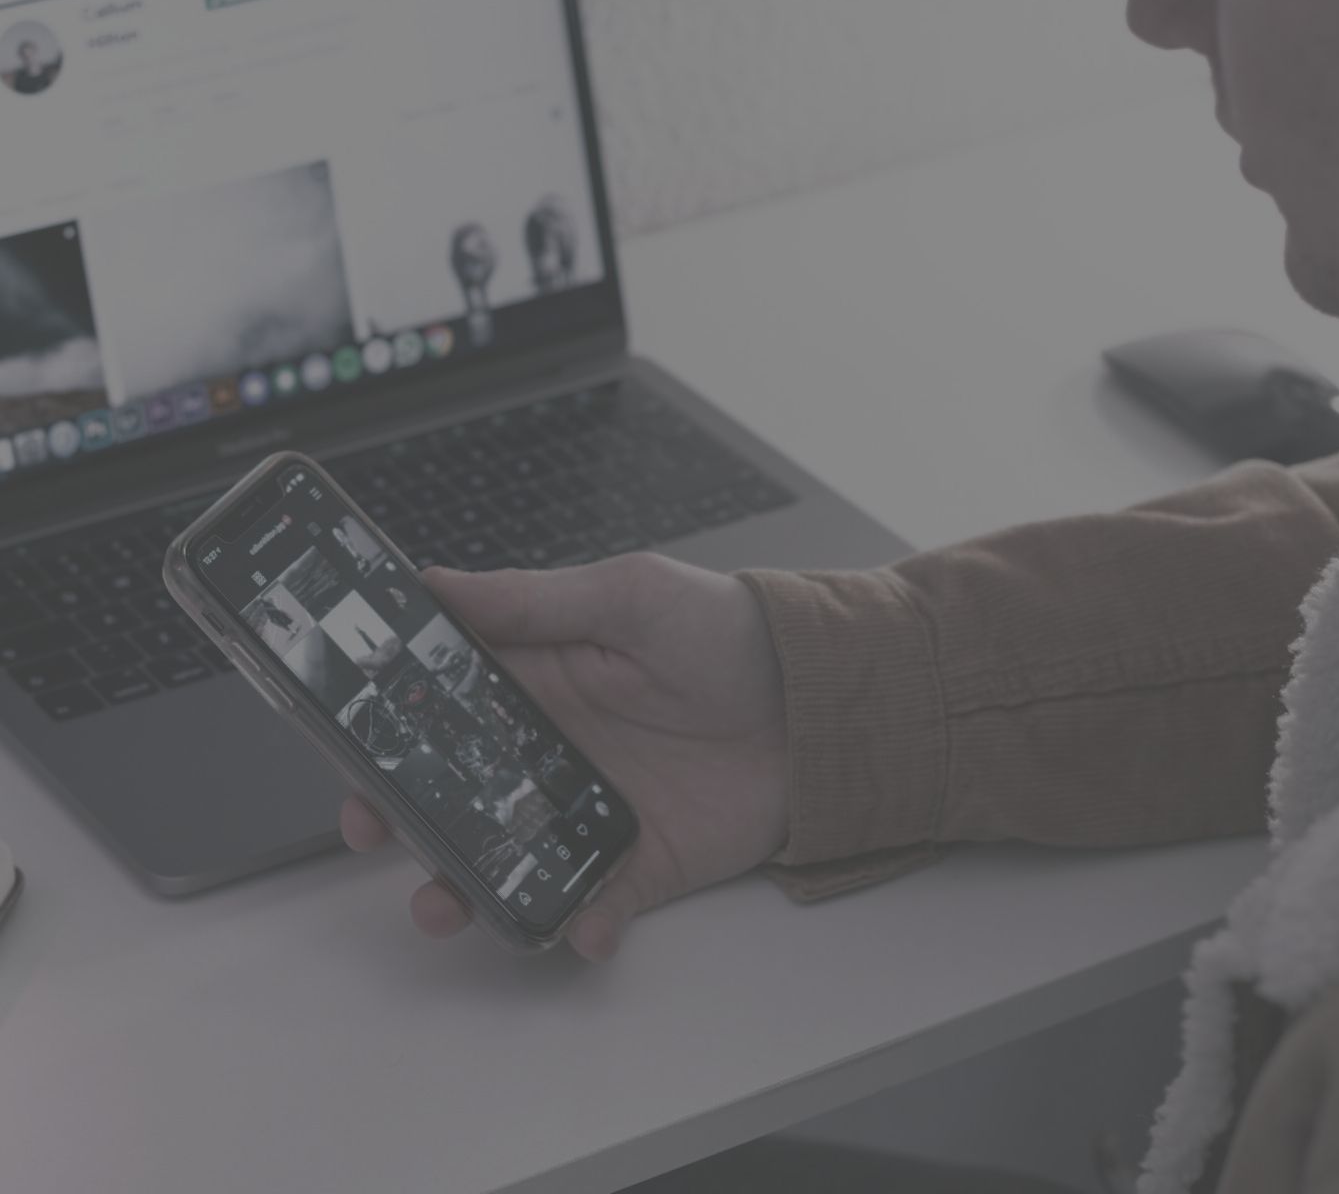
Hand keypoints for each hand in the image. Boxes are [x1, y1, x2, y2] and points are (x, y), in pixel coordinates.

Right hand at [341, 553, 789, 962]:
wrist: (822, 701)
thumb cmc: (728, 631)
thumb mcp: (629, 596)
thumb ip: (534, 599)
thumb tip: (435, 582)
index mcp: (538, 681)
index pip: (440, 707)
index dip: (386, 727)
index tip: (345, 746)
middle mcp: (552, 750)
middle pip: (454, 793)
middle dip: (403, 817)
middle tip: (373, 828)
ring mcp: (592, 811)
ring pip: (506, 859)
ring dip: (468, 889)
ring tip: (448, 905)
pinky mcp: (642, 862)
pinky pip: (595, 904)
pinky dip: (582, 926)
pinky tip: (583, 927)